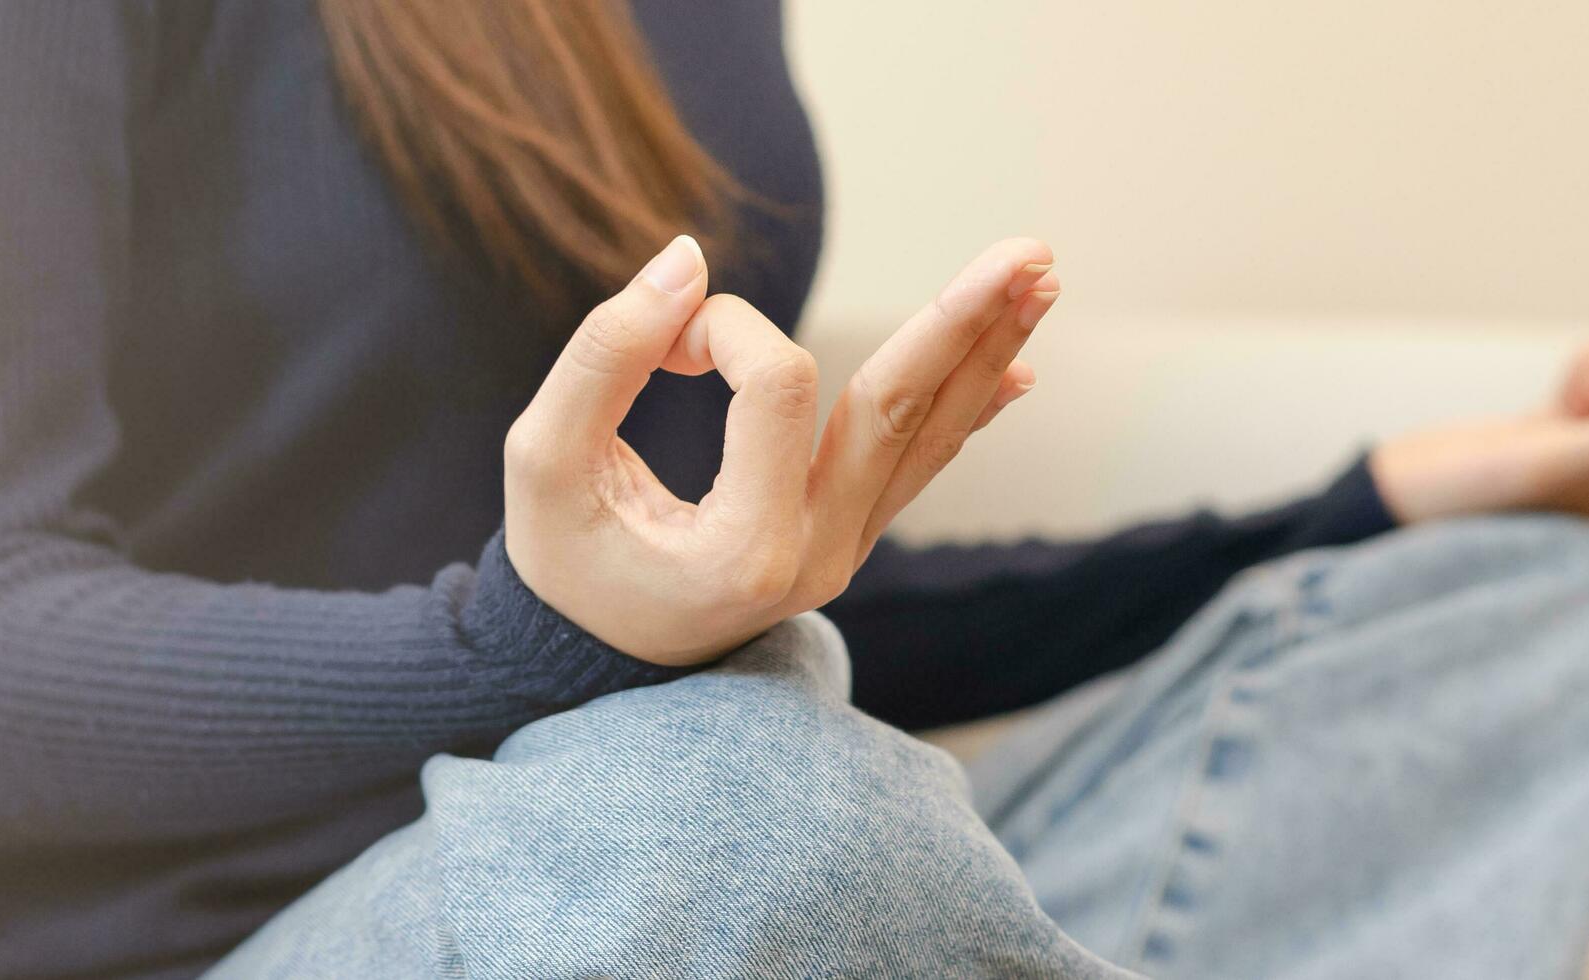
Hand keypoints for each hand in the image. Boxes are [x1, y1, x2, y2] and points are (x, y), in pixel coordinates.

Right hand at [502, 236, 1059, 665]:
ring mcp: (846, 550)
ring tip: (1041, 275)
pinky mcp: (851, 536)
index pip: (773, 385)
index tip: (661, 335)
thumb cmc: (563, 561)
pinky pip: (920, 460)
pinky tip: (1018, 364)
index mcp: (744, 548)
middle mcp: (816, 554)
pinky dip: (967, 405)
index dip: (720, 327)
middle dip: (964, 321)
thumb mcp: (546, 459)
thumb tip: (686, 259)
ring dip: (986, 348)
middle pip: (903, 413)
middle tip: (1031, 251)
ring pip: (929, 434)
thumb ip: (607, 354)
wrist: (592, 662)